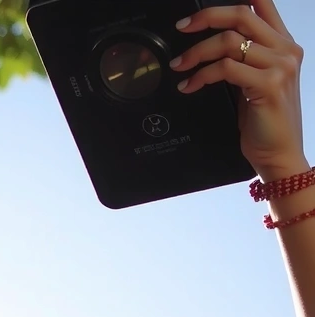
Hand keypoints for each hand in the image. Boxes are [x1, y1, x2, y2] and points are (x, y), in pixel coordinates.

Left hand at [172, 0, 306, 180]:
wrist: (279, 154)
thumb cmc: (264, 123)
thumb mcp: (254, 84)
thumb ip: (242, 62)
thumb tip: (211, 48)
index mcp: (284, 44)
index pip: (261, 4)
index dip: (229, 2)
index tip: (200, 11)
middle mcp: (286, 49)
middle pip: (241, 15)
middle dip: (205, 18)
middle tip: (181, 28)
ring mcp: (279, 65)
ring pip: (229, 41)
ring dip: (196, 52)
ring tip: (179, 66)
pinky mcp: (268, 84)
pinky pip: (225, 69)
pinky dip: (201, 76)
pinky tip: (189, 85)